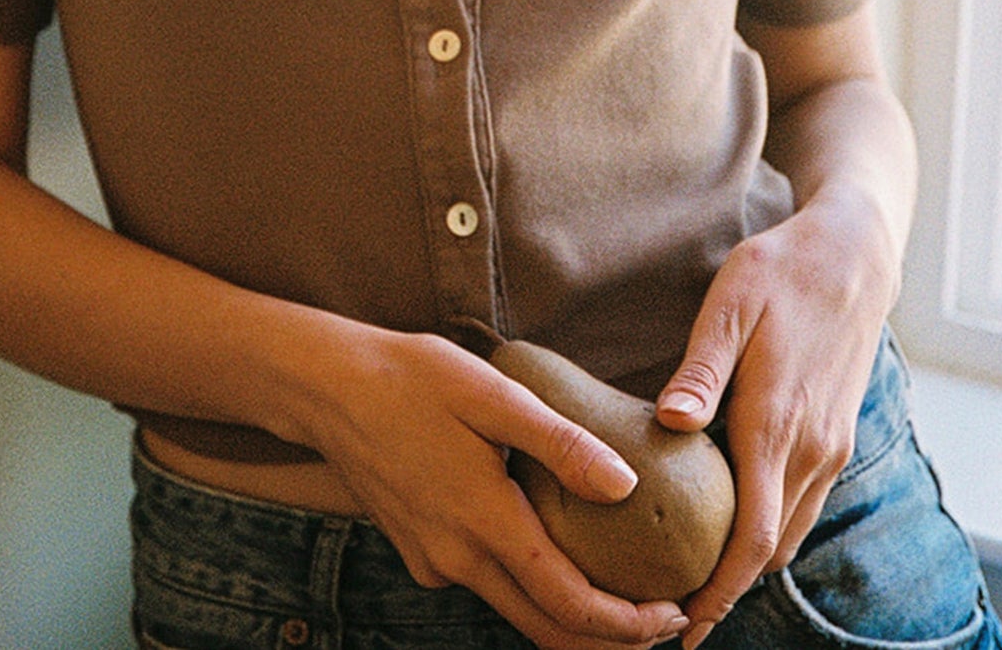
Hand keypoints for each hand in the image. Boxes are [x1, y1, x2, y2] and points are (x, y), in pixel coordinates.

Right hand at [291, 321, 690, 648]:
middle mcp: (457, 558)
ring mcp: (434, 562)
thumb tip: (626, 486)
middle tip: (662, 624)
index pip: (568, 603)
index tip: (672, 615)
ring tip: (620, 595)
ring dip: (569, 617)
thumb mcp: (492, 393)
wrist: (328, 388)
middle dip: (609, 640)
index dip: (626, 625)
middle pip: (546, 629)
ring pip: (514, 611)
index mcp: (484, 520)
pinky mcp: (419, 554)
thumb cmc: (413, 377)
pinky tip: (547, 551)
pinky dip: (526, 586)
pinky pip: (482, 583)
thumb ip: (560, 443)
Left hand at [651, 188, 895, 648]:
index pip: (750, 535)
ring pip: (790, 531)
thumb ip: (701, 368)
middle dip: (727, 587)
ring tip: (697, 574)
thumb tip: (670, 423)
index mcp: (777, 422)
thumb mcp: (731, 302)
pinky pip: (803, 503)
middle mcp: (812, 449)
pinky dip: (770, 527)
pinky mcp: (836, 437)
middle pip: (769, 549)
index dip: (718, 590)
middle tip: (671, 607)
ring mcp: (830, 447)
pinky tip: (732, 518)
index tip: (684, 627)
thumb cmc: (780, 270)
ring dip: (750, 560)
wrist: (854, 255)